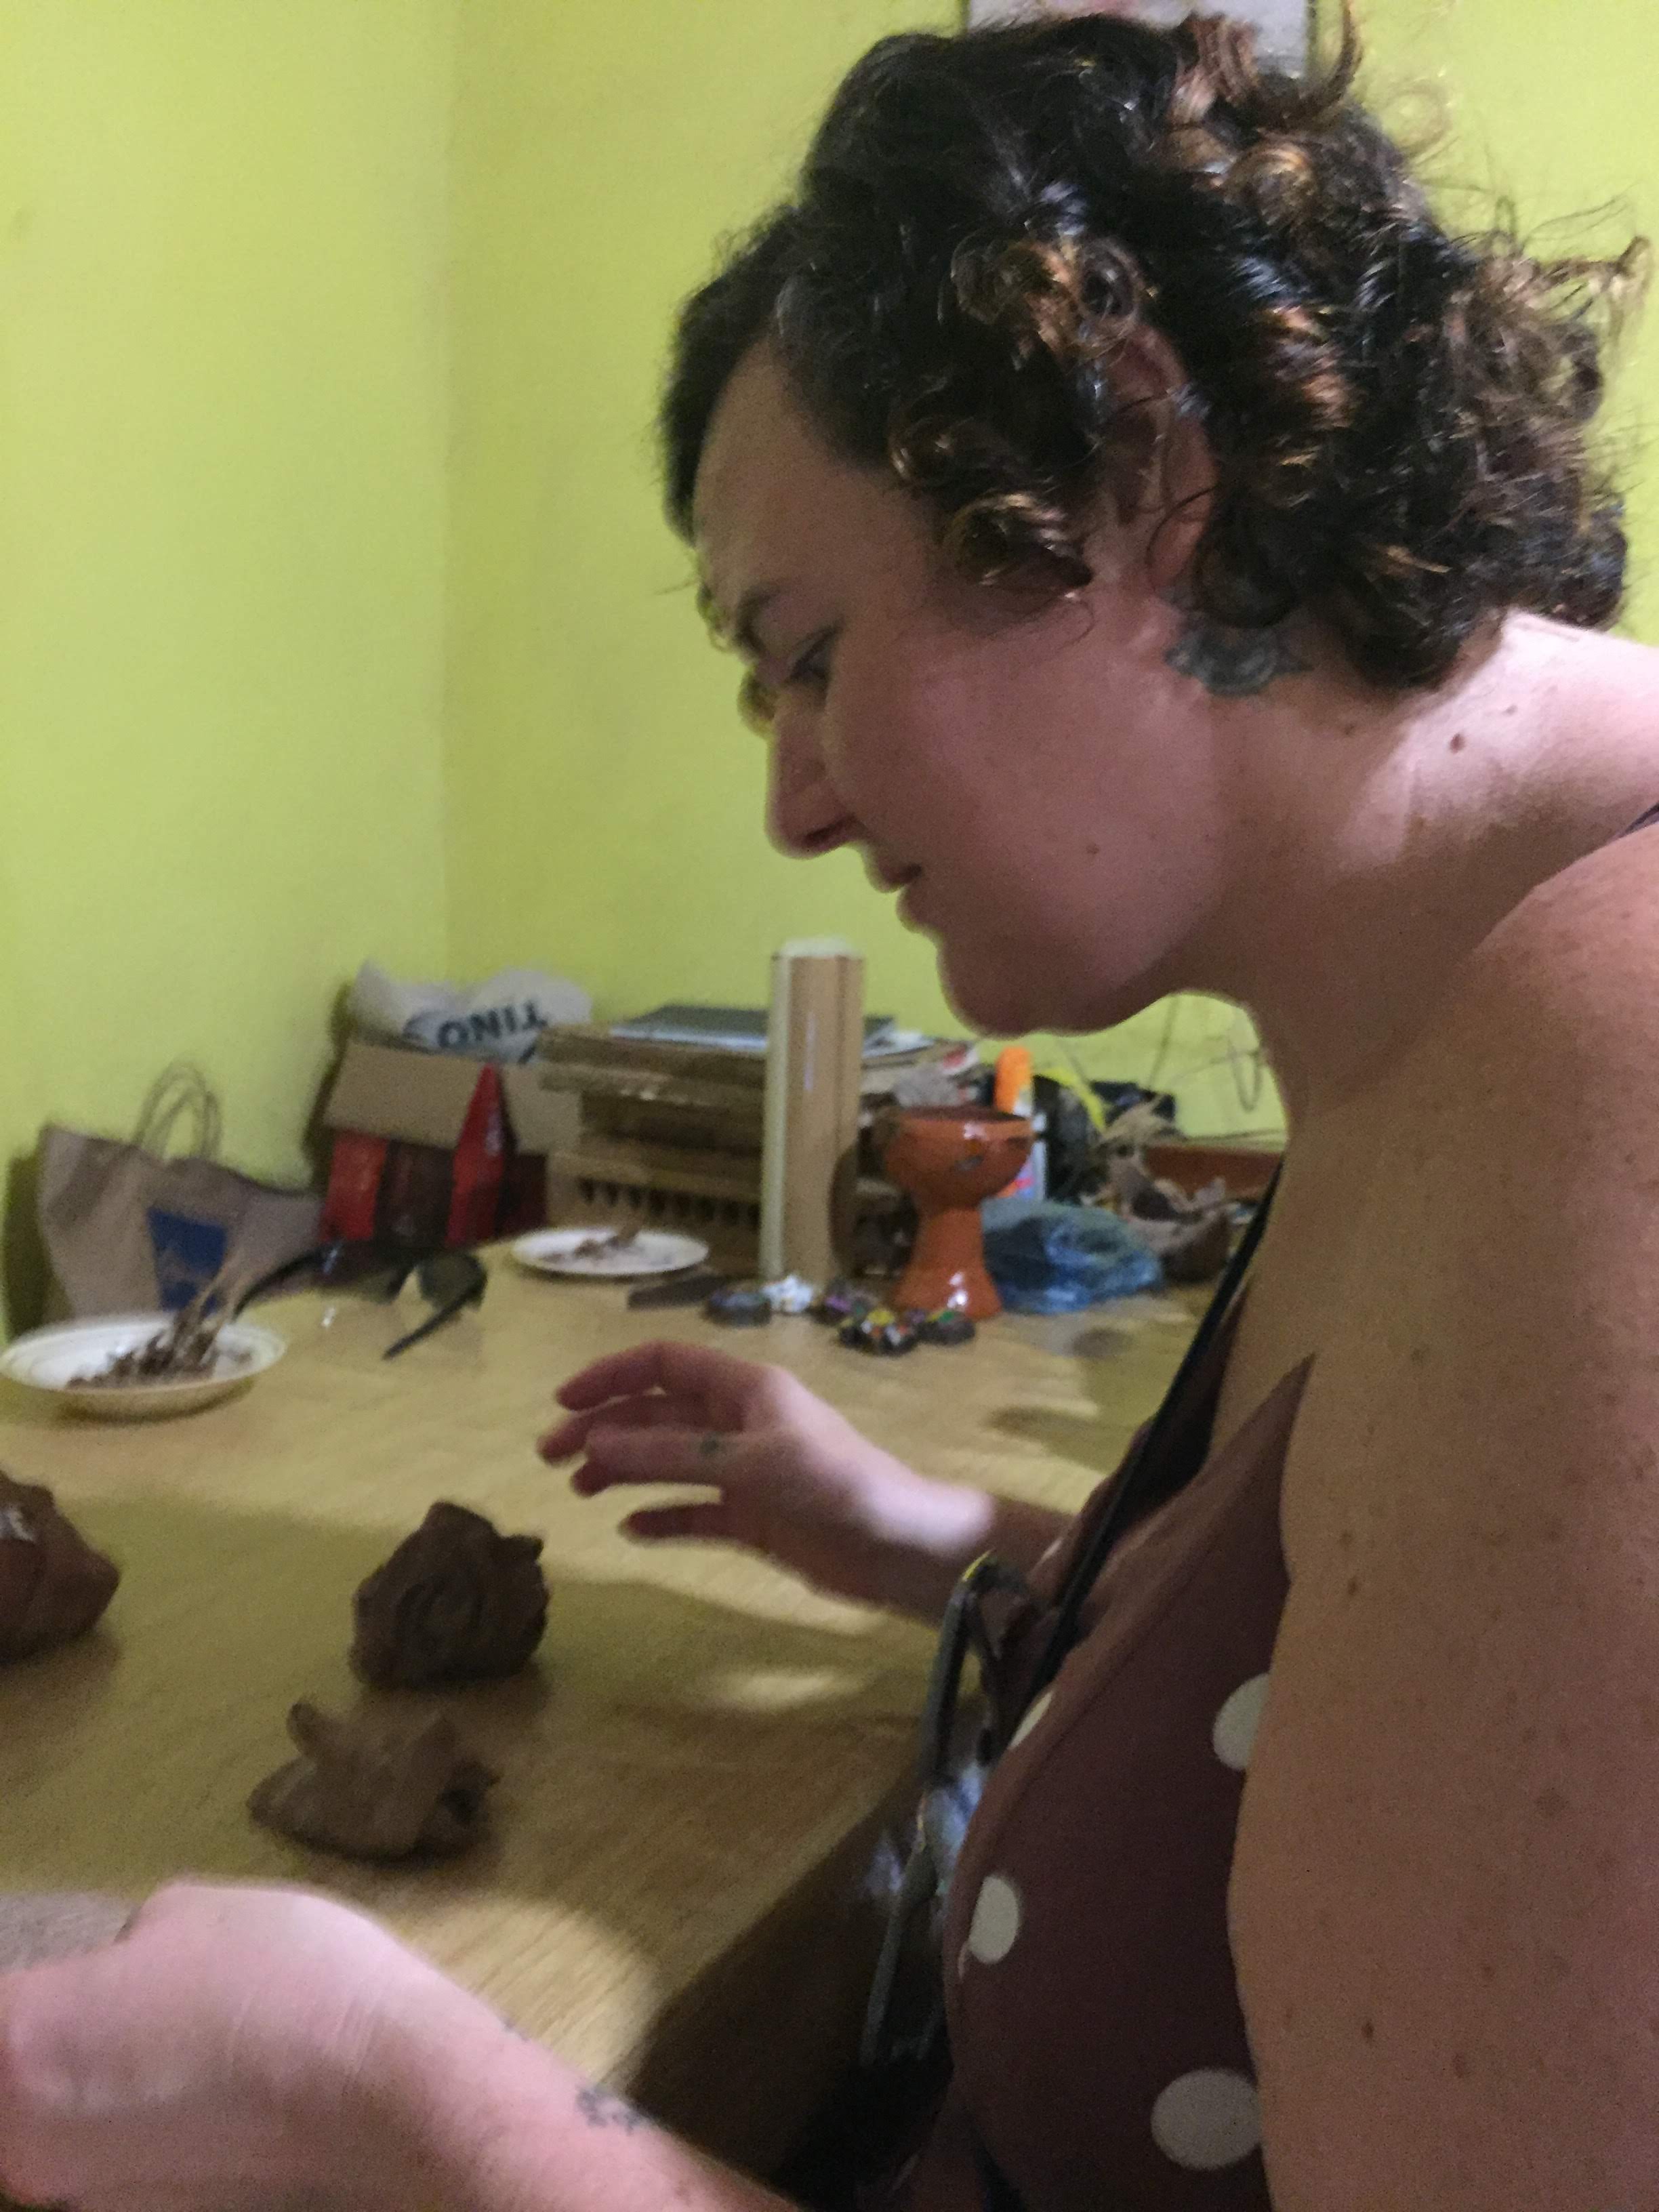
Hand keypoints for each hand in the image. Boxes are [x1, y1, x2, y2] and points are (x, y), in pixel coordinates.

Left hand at [0, 1880, 486, 2210]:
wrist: (389, 2099)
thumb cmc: (285, 1983)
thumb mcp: (194, 1908)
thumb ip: (127, 1943)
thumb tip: (120, 1969)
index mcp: (16, 2052)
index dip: (31, 1986)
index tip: (79, 1976)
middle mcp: (25, 2151)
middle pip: (9, 2084)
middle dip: (50, 2045)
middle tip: (121, 2003)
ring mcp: (83, 2206)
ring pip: (55, 2135)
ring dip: (95, 2096)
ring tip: (174, 2053)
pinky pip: (116, 2169)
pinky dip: (145, 2136)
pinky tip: (211, 2101)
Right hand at [541, 1339, 995, 1614]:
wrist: (903, 1546)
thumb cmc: (836, 1485)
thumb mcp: (750, 1464)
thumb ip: (672, 1454)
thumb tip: (597, 1444)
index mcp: (746, 1388)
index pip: (664, 1363)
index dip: (610, 1377)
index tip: (562, 1404)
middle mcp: (742, 1422)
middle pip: (658, 1412)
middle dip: (604, 1427)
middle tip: (549, 1458)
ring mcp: (748, 1471)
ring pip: (670, 1460)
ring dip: (624, 1469)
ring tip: (579, 1491)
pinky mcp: (757, 1518)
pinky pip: (696, 1512)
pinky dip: (663, 1517)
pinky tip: (631, 1529)